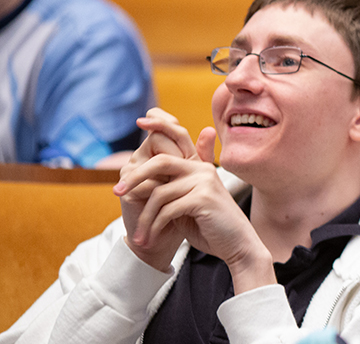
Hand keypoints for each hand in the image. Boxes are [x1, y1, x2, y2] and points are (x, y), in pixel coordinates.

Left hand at [115, 127, 273, 290]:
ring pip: (159, 194)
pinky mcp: (203, 199)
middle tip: (117, 192)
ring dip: (145, 219)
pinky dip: (155, 227)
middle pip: (161, 161)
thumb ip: (171, 188)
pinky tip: (151, 238)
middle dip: (136, 177)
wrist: (235, 245)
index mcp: (198, 166)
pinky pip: (167, 210)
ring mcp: (204, 182)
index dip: (160, 124)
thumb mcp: (187, 204)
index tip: (141, 120)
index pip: (177, 136)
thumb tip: (143, 181)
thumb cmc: (209, 226)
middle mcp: (202, 169)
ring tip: (139, 237)